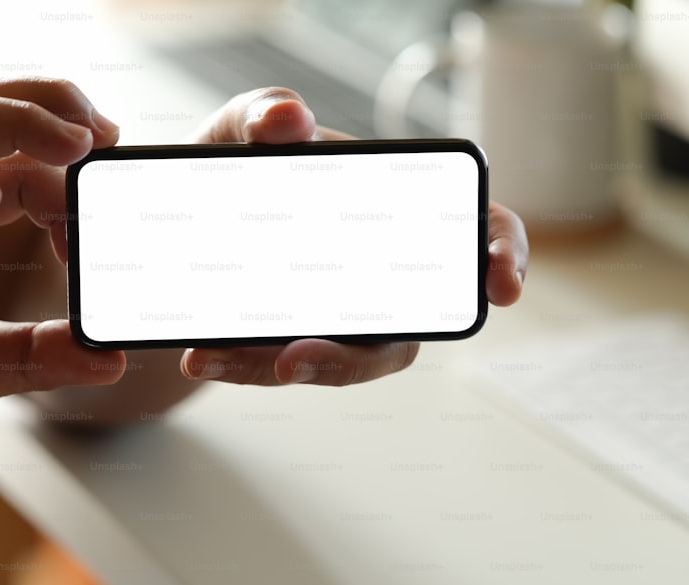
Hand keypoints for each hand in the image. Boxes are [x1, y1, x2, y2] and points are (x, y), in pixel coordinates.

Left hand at [179, 87, 528, 385]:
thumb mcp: (239, 131)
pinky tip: (201, 355)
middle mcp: (387, 270)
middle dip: (352, 358)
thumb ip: (260, 112)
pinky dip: (243, 363)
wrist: (185, 216)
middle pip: (406, 328)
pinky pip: (283, 364)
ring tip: (217, 357)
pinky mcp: (297, 341)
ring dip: (287, 367)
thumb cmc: (239, 164)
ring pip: (341, 361)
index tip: (500, 287)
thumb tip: (286, 118)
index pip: (478, 229)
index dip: (504, 256)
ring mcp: (347, 313)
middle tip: (292, 358)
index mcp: (401, 206)